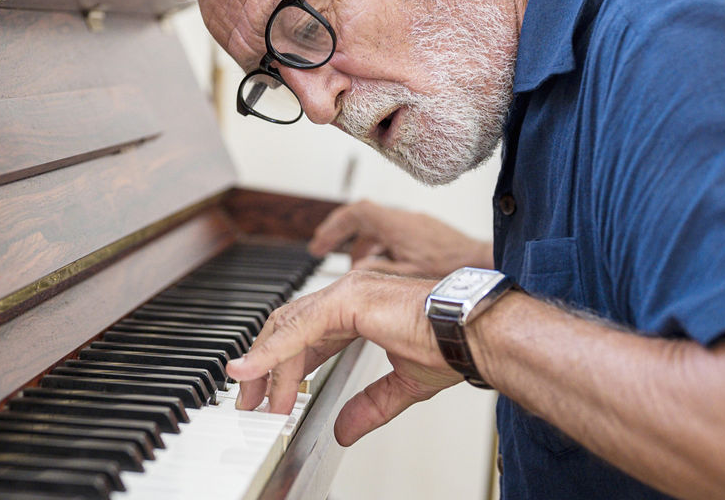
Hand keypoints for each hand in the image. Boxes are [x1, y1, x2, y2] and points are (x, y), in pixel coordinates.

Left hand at [226, 270, 462, 445]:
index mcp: (359, 310)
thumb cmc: (451, 346)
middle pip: (289, 328)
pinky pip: (299, 329)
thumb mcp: (401, 386)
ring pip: (289, 330)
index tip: (271, 396)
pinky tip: (252, 371)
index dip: (284, 365)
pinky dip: (271, 352)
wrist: (473, 335)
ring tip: (256, 402)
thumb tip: (343, 431)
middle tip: (252, 402)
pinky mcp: (347, 300)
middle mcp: (348, 295)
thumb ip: (369, 405)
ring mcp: (346, 293)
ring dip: (266, 367)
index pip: (306, 334)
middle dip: (265, 367)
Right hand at [308, 200, 492, 276]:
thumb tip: (354, 272)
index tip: (320, 242)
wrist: (484, 266)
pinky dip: (381, 249)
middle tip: (326, 252)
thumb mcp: (406, 276)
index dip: (334, 225)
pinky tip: (382, 270)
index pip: (356, 213)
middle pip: (364, 220)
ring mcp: (416, 225)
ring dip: (363, 247)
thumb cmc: (452, 271)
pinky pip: (394, 236)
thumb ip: (376, 272)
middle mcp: (405, 220)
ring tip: (356, 271)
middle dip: (343, 236)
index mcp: (397, 226)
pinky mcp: (426, 234)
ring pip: (379, 230)